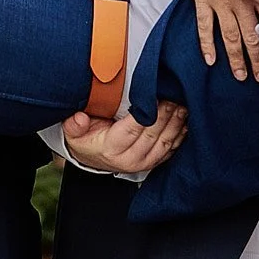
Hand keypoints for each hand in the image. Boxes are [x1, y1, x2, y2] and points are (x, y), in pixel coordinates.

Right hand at [60, 100, 187, 174]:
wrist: (92, 158)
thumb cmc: (85, 139)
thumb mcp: (73, 131)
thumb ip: (74, 124)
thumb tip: (80, 118)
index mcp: (111, 149)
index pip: (132, 129)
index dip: (146, 113)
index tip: (155, 96)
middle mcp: (130, 159)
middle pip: (153, 135)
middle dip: (165, 114)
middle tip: (173, 95)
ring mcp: (144, 163)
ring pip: (165, 143)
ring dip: (176, 123)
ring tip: (181, 104)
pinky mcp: (154, 162)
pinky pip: (171, 149)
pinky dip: (179, 135)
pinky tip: (185, 120)